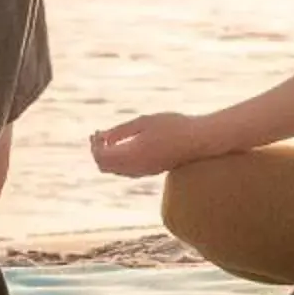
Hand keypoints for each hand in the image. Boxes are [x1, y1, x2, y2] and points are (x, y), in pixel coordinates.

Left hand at [88, 112, 215, 178]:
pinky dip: (118, 161)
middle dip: (98, 152)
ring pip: (115, 171)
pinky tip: (122, 147)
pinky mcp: (151, 172)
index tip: (96, 132)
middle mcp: (136, 168)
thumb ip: (121, 131)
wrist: (199, 140)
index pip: (102, 156)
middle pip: (104, 167)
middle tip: (97, 135)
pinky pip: (125, 172)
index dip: (95, 145)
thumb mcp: (144, 122)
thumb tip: (102, 138)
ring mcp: (144, 172)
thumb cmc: (173, 126)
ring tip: (107, 139)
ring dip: (107, 157)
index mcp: (133, 154)